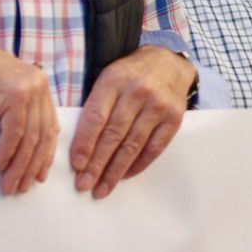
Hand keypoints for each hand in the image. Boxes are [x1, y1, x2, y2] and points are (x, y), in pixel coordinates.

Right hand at [0, 30, 57, 196]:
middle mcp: (39, 84)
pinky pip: (15, 132)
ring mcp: (30, 87)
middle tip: (23, 187)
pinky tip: (0, 166)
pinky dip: (8, 152)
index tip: (39, 175)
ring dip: (20, 165)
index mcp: (39, 85)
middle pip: (43, 134)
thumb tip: (22, 145)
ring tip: (10, 184)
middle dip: (33, 165)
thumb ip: (16, 111)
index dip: (45, 154)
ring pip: (31, 136)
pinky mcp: (15, 93)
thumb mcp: (0, 95)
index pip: (49, 126)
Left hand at [70, 46, 195, 198]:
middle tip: (84, 184)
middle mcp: (138, 92)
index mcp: (115, 80)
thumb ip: (95, 105)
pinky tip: (124, 176)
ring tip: (102, 188)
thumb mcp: (109, 78)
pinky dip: (138, 165)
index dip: (85, 143)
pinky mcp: (174, 118)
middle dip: (97, 163)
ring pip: (133, 145)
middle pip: (113, 134)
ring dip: (115, 170)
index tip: (77, 165)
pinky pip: (154, 148)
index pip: (96, 116)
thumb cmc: (131, 74)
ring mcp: (158, 106)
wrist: (168, 63)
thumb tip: (80, 148)